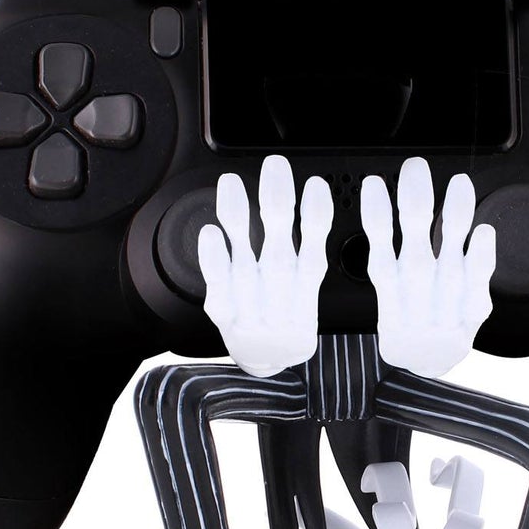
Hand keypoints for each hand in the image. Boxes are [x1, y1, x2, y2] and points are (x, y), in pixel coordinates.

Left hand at [197, 155, 333, 376]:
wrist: (266, 363)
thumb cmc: (285, 318)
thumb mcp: (308, 290)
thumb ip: (309, 246)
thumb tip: (317, 196)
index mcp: (305, 289)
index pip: (313, 248)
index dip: (316, 218)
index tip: (316, 186)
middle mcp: (278, 295)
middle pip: (279, 246)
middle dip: (277, 203)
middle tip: (275, 166)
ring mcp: (250, 305)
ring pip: (245, 258)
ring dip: (239, 218)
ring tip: (232, 184)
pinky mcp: (225, 314)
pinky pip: (218, 284)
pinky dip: (214, 260)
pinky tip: (212, 233)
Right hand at [360, 157, 495, 377]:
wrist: (427, 362)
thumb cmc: (406, 320)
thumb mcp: (386, 294)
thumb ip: (384, 263)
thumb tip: (382, 214)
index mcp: (390, 282)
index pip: (379, 242)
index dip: (376, 214)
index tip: (373, 184)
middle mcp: (417, 286)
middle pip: (415, 238)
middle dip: (416, 200)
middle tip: (415, 167)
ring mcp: (446, 296)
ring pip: (448, 251)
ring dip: (454, 215)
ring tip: (458, 185)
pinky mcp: (472, 306)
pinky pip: (479, 278)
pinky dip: (481, 257)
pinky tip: (484, 232)